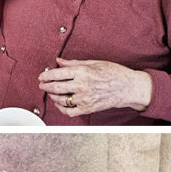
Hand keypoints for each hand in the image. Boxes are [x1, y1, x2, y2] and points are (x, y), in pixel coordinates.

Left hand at [38, 58, 152, 116]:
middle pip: (56, 87)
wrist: (129, 88)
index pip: (57, 74)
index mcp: (83, 72)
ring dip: (52, 96)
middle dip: (45, 86)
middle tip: (42, 85)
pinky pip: (68, 111)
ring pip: (60, 100)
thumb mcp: (94, 63)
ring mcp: (84, 98)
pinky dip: (61, 108)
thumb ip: (74, 63)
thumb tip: (58, 60)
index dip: (46, 76)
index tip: (41, 76)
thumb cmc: (114, 73)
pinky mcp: (88, 108)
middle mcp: (82, 85)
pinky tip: (60, 103)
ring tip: (51, 93)